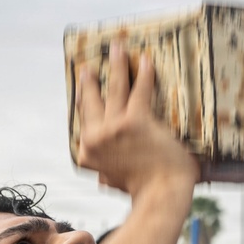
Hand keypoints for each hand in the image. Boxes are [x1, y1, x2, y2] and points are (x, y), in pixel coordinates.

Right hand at [76, 43, 198, 196]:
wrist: (161, 195)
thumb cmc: (143, 192)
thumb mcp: (114, 184)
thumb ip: (106, 175)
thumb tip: (101, 177)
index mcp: (88, 153)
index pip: (83, 121)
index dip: (83, 101)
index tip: (82, 88)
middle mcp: (96, 138)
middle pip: (91, 101)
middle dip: (89, 79)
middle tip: (89, 64)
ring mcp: (115, 128)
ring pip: (114, 89)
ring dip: (116, 65)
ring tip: (118, 48)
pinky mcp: (136, 121)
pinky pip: (140, 90)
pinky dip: (144, 74)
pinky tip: (146, 61)